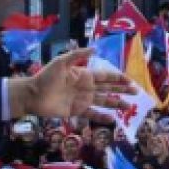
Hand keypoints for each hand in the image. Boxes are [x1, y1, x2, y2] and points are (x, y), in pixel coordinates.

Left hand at [12, 48, 134, 118]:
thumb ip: (77, 54)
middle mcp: (86, 88)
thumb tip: (95, 49)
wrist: (33, 94)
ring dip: (117, 104)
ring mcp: (82, 100)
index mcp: (84, 75)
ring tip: (129, 107)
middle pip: (108, 89)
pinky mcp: (76, 111)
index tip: (130, 80)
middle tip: (136, 93)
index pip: (105, 76)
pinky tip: (112, 120)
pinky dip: (102, 117)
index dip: (118, 78)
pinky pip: (92, 114)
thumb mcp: (61, 62)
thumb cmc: (46, 76)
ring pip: (104, 102)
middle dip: (122, 90)